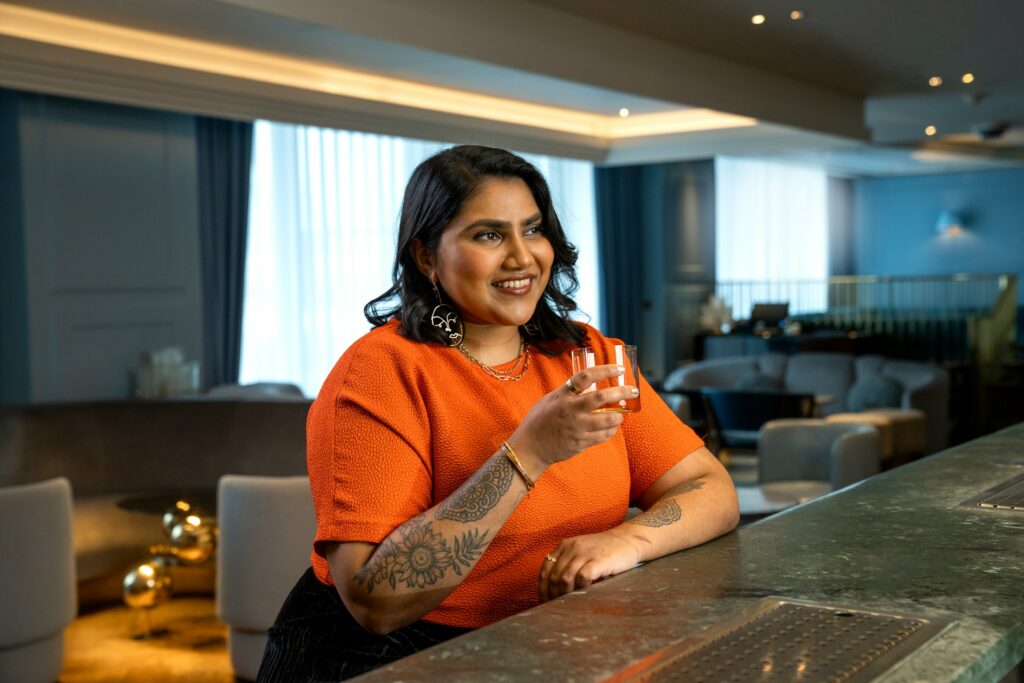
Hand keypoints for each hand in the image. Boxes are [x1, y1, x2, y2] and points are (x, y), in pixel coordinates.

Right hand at [508, 364, 638, 468]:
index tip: (619, 369)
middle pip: (602, 397)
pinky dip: (611, 431)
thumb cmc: (539, 421)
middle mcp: (571, 410)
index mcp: (562, 396)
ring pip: (607, 420)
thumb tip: (588, 385)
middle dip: (621, 392)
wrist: (530, 447)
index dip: (605, 370)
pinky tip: (612, 427)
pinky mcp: (580, 443)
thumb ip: (568, 393)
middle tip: (633, 391)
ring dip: (619, 416)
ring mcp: (577, 428)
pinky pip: (603, 436)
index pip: (586, 377)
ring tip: (622, 414)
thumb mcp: (550, 400)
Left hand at [538, 529, 640, 601]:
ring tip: (569, 605)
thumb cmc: (604, 552)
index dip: (543, 588)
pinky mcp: (599, 560)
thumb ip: (569, 565)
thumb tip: (555, 591)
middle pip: (554, 576)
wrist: (628, 540)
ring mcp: (585, 552)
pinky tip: (585, 594)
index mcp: (565, 545)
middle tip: (557, 608)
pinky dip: (580, 588)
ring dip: (565, 595)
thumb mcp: (582, 553)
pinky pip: (583, 577)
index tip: (545, 601)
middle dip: (553, 595)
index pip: (545, 569)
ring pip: (565, 578)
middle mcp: (572, 547)